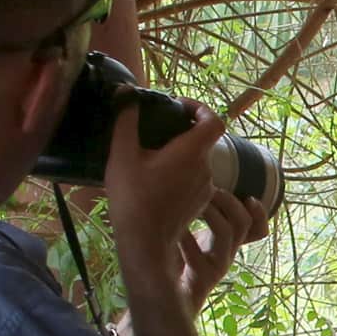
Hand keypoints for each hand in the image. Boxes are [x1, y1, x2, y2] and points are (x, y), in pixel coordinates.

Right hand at [102, 94, 231, 300]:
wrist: (145, 243)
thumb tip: (126, 92)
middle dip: (182, 130)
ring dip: (180, 152)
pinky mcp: (199, 203)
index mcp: (192, 152)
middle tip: (156, 129)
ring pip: (198, 160)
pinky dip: (181, 171)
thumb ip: (126, 120)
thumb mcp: (123, 154)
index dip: (200, 108)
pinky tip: (156, 177)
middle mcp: (205, 169)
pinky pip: (194, 178)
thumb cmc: (133, 198)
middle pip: (203, 140)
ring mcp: (205, 188)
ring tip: (152, 154)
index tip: (179, 106)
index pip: (214, 120)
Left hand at [178, 186, 268, 311]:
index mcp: (228, 245)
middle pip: (243, 224)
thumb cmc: (172, 263)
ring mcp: (215, 268)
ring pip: (225, 233)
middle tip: (206, 187)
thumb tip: (189, 187)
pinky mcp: (199, 278)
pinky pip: (195, 252)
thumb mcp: (186, 236)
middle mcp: (227, 256)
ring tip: (190, 201)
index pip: (258, 230)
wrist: (164, 300)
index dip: (260, 213)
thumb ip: (191, 218)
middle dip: (227, 200)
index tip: (249, 197)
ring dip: (209, 211)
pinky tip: (168, 224)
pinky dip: (183, 234)